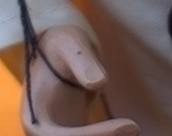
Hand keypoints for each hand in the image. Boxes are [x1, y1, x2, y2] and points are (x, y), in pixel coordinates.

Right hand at [21, 25, 138, 135]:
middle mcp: (45, 133)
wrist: (54, 53)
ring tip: (133, 128)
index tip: (129, 125)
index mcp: (36, 118)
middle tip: (135, 128)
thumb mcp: (69, 44)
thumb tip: (99, 83)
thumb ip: (82, 61)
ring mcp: (60, 135)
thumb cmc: (60, 45)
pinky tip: (128, 130)